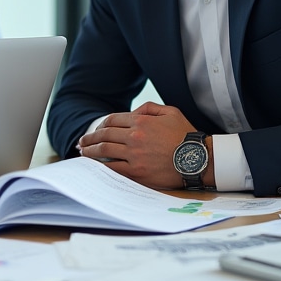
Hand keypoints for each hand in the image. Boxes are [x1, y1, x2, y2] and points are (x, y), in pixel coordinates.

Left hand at [77, 102, 213, 188]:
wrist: (198, 160)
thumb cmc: (186, 135)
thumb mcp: (170, 112)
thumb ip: (149, 108)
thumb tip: (134, 112)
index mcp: (141, 122)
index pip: (112, 120)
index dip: (100, 125)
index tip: (94, 130)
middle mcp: (134, 137)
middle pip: (104, 135)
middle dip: (89, 138)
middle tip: (81, 141)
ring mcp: (134, 155)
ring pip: (104, 150)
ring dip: (90, 151)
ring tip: (82, 152)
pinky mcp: (137, 172)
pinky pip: (113, 168)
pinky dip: (100, 165)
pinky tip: (94, 165)